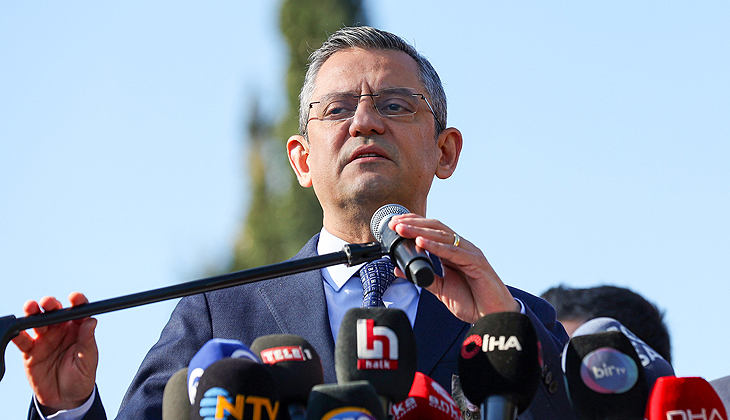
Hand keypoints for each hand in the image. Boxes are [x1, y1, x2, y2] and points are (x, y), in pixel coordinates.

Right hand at [12, 292, 97, 413]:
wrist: (65, 398)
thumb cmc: (81, 377)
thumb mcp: (88, 361)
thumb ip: (87, 341)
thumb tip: (91, 321)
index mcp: (78, 330)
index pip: (78, 311)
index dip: (77, 301)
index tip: (74, 297)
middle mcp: (60, 331)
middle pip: (55, 312)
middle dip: (50, 304)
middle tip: (47, 302)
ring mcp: (44, 340)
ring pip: (37, 321)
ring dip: (33, 313)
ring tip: (31, 307)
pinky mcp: (30, 351)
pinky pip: (22, 340)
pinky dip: (18, 334)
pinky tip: (17, 330)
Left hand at [389, 214, 518, 322]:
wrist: (493, 316)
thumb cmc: (472, 301)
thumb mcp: (440, 289)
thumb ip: (421, 278)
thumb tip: (399, 269)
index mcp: (453, 252)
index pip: (432, 230)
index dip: (413, 225)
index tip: (394, 225)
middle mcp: (462, 248)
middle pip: (435, 228)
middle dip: (413, 224)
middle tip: (394, 224)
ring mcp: (470, 253)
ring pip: (443, 236)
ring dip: (420, 231)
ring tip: (403, 229)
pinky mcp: (476, 262)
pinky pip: (453, 252)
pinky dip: (436, 246)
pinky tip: (421, 242)